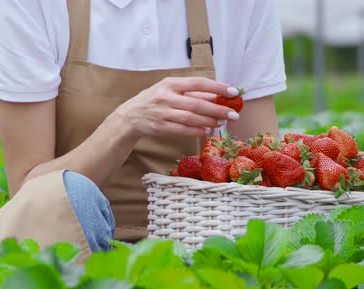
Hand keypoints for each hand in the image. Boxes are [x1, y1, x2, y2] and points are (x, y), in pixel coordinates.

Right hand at [114, 77, 240, 137]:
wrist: (130, 116)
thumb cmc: (154, 101)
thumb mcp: (170, 91)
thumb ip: (191, 93)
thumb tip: (216, 95)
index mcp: (170, 83)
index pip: (198, 83)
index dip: (217, 87)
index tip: (234, 92)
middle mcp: (166, 97)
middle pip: (197, 103)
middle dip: (217, 109)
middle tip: (233, 114)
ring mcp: (162, 113)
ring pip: (190, 118)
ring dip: (208, 121)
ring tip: (221, 123)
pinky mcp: (160, 127)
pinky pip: (182, 130)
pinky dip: (196, 131)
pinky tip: (206, 131)